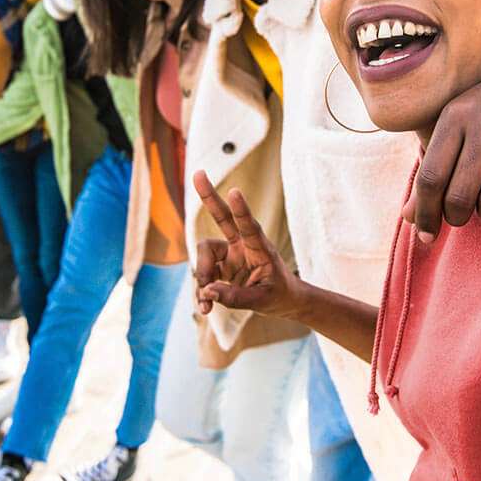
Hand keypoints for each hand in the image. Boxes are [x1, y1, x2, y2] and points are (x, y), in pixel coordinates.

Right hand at [192, 170, 302, 319]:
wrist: (283, 300)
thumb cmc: (279, 294)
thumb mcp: (263, 300)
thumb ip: (236, 297)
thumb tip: (207, 292)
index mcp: (260, 248)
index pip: (250, 226)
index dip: (241, 210)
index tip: (234, 192)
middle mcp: (242, 245)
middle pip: (222, 217)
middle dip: (209, 196)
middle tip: (198, 173)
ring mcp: (229, 254)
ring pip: (205, 254)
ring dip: (202, 275)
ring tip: (206, 304)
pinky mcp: (220, 266)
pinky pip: (203, 274)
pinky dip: (202, 291)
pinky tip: (205, 307)